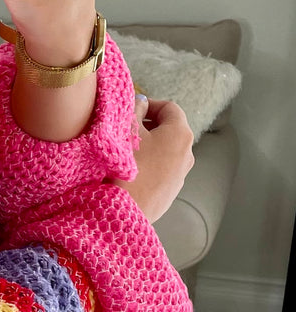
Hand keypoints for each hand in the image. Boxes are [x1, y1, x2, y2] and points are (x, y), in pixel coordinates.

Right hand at [113, 96, 194, 222]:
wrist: (125, 210)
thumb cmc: (127, 166)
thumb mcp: (128, 130)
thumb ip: (136, 110)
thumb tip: (141, 102)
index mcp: (180, 133)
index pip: (170, 107)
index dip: (149, 103)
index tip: (132, 109)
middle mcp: (188, 153)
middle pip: (170, 129)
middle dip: (149, 125)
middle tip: (127, 128)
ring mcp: (181, 174)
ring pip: (166, 151)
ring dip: (150, 146)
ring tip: (127, 151)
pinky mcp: (171, 191)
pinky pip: (162, 169)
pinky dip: (150, 164)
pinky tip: (131, 171)